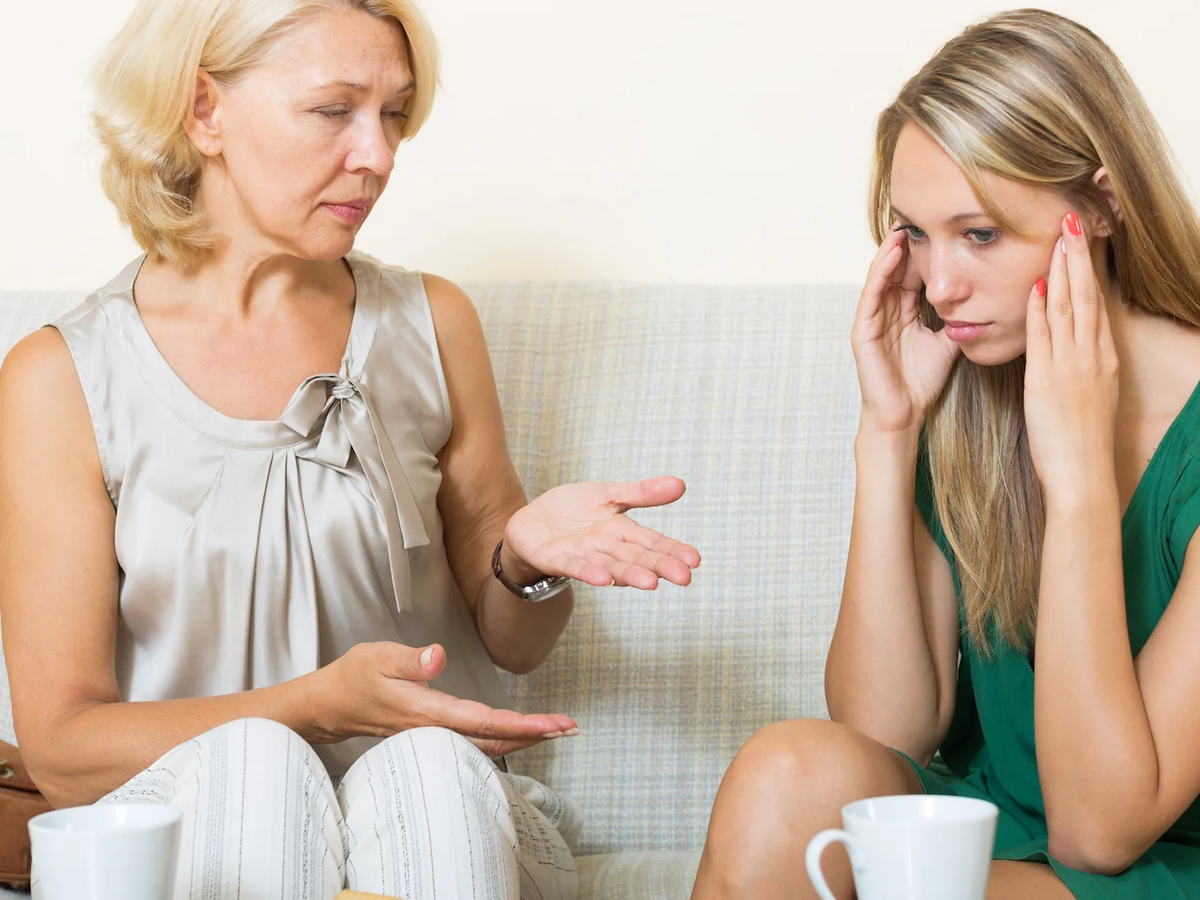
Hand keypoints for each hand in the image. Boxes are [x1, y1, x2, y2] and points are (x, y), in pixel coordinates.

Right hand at [315, 642, 578, 755]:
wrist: (329, 706)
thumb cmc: (353, 677)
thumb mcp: (377, 656)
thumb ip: (410, 659)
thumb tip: (438, 657)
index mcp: (426, 711)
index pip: (483, 721)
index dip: (520, 724)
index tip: (551, 724)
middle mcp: (434, 730)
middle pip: (494, 740)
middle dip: (533, 735)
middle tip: (569, 728)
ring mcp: (434, 736)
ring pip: (487, 745)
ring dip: (523, 738)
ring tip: (555, 730)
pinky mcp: (433, 734)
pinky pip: (475, 742)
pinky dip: (503, 738)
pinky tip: (519, 734)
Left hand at [503, 477, 700, 588]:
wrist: (531, 521)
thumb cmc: (573, 511)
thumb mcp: (608, 494)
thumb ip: (641, 493)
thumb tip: (681, 484)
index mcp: (621, 532)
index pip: (651, 542)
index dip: (672, 550)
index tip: (695, 560)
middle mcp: (606, 548)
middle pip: (636, 558)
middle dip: (659, 567)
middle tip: (684, 578)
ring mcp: (582, 556)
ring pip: (610, 566)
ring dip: (629, 575)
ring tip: (651, 582)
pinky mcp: (555, 558)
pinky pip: (574, 566)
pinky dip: (588, 572)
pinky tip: (602, 578)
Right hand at [851, 227, 960, 434]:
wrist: (904, 414)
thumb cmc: (921, 383)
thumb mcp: (948, 343)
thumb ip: (957, 320)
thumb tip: (984, 301)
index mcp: (903, 313)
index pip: (913, 274)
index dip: (924, 251)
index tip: (939, 226)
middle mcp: (885, 311)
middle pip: (896, 269)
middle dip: (906, 243)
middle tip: (920, 213)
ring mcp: (872, 320)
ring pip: (881, 276)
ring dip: (891, 250)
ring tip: (904, 225)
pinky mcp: (863, 330)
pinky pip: (871, 295)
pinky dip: (880, 272)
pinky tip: (892, 253)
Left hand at [1024, 212, 1118, 506]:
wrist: (1082, 472)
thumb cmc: (1080, 441)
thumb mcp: (1088, 394)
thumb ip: (1078, 365)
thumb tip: (1068, 345)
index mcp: (1101, 358)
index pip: (1095, 302)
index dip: (1087, 269)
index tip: (1080, 239)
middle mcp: (1090, 355)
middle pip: (1086, 295)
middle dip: (1079, 255)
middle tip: (1073, 219)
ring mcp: (1071, 366)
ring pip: (1069, 308)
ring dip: (1062, 270)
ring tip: (1058, 236)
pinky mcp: (1048, 380)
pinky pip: (1044, 337)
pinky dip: (1041, 310)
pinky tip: (1036, 286)